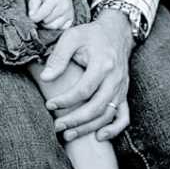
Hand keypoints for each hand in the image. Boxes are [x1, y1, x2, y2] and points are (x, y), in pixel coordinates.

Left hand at [28, 0, 74, 30]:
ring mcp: (69, 13)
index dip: (35, 17)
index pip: (43, 14)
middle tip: (40, 14)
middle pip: (47, 21)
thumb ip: (32, 4)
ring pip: (54, 27)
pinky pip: (61, 28)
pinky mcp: (71, 18)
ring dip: (47, 24)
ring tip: (45, 17)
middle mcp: (64, 6)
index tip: (32, 16)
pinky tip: (53, 19)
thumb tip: (32, 16)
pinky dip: (55, 26)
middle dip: (41, 20)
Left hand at [41, 10, 133, 141]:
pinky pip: (124, 116)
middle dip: (75, 120)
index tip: (49, 104)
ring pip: (108, 115)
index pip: (84, 90)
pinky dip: (114, 129)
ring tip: (69, 134)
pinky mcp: (124, 93)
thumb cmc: (91, 35)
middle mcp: (115, 79)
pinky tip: (99, 136)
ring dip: (88, 128)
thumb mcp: (72, 37)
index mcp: (103, 64)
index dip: (66, 100)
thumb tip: (45, 78)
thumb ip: (59, 57)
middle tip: (57, 126)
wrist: (116, 32)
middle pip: (96, 107)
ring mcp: (121, 88)